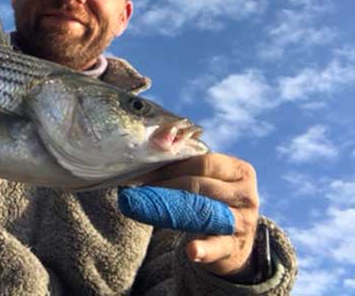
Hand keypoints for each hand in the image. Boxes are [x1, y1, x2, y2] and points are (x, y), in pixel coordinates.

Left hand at [143, 153, 259, 276]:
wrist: (233, 237)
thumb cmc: (213, 197)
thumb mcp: (208, 175)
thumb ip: (186, 155)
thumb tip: (158, 137)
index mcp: (241, 171)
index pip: (204, 162)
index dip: (172, 164)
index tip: (146, 168)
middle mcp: (247, 195)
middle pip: (200, 185)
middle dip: (166, 184)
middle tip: (141, 187)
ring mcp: (243, 222)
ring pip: (205, 212)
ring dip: (173, 209)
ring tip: (148, 207)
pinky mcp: (234, 247)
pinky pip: (217, 247)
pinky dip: (204, 249)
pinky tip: (192, 251)